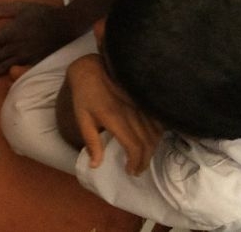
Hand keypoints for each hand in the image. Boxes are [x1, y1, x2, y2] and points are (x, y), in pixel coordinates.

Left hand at [0, 2, 78, 82]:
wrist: (65, 26)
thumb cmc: (42, 14)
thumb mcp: (21, 7)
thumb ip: (1, 10)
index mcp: (10, 34)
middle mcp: (14, 48)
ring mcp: (23, 58)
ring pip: (0, 69)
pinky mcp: (32, 64)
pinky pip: (16, 73)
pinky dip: (5, 78)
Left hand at [66, 54, 162, 175]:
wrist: (92, 69)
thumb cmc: (84, 96)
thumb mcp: (82, 119)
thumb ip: (92, 142)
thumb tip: (95, 165)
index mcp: (115, 118)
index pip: (134, 146)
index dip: (135, 162)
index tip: (130, 171)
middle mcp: (132, 112)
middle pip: (147, 143)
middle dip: (144, 161)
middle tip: (138, 170)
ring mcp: (140, 105)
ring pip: (155, 133)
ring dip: (152, 150)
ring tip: (143, 159)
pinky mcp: (144, 100)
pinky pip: (158, 121)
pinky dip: (157, 135)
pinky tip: (151, 142)